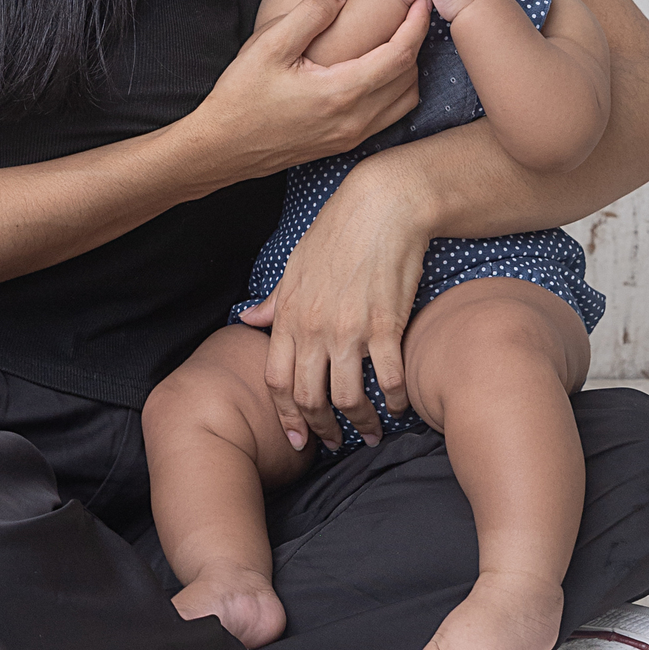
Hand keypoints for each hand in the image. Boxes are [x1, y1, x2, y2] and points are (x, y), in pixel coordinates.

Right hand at [193, 0, 430, 180]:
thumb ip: (310, 14)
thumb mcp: (269, 46)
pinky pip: (388, 116)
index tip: (422, 2)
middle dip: (417, 43)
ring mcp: (351, 136)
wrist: (221, 148)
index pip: (399, 55)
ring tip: (398, 40)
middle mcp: (355, 119)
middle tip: (412, 15)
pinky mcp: (344, 144)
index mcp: (341, 92)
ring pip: (405, 101)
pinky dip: (396, 90)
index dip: (416, 25)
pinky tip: (379, 72)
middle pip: (410, 77)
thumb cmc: (241, 97)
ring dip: (409, 69)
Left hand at [239, 148, 432, 448]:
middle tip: (335, 443)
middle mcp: (315, 329)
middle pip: (309, 398)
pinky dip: (395, 400)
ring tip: (372, 433)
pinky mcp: (386, 326)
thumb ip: (274, 301)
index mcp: (290, 316)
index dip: (285, 417)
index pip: (277, 381)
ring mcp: (351, 330)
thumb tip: (248, 318)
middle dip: (321, 430)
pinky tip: (401, 406)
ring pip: (347, 397)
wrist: (381, 206)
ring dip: (360, 424)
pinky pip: (389, 379)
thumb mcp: (295, 265)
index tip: (297, 438)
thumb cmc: (337, 232)